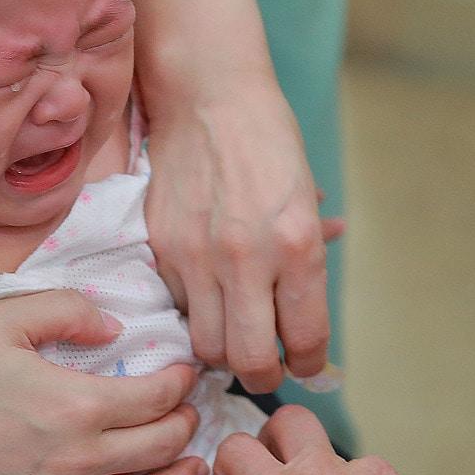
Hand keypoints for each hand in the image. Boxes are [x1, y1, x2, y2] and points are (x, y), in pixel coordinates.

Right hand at [0, 289, 205, 474]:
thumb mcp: (4, 318)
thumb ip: (68, 310)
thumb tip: (116, 327)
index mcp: (79, 406)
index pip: (158, 399)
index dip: (181, 383)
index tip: (187, 373)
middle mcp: (82, 463)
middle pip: (163, 448)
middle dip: (187, 425)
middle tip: (191, 412)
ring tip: (192, 464)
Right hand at [145, 84, 329, 393]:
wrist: (207, 99)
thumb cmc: (267, 143)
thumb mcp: (304, 200)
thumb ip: (308, 258)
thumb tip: (311, 313)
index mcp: (297, 246)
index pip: (306, 339)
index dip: (310, 366)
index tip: (306, 366)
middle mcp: (248, 259)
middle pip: (249, 361)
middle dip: (263, 375)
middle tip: (267, 367)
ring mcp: (199, 257)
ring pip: (207, 344)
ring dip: (223, 350)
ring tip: (233, 333)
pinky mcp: (163, 249)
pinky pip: (179, 307)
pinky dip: (195, 312)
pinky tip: (206, 293)